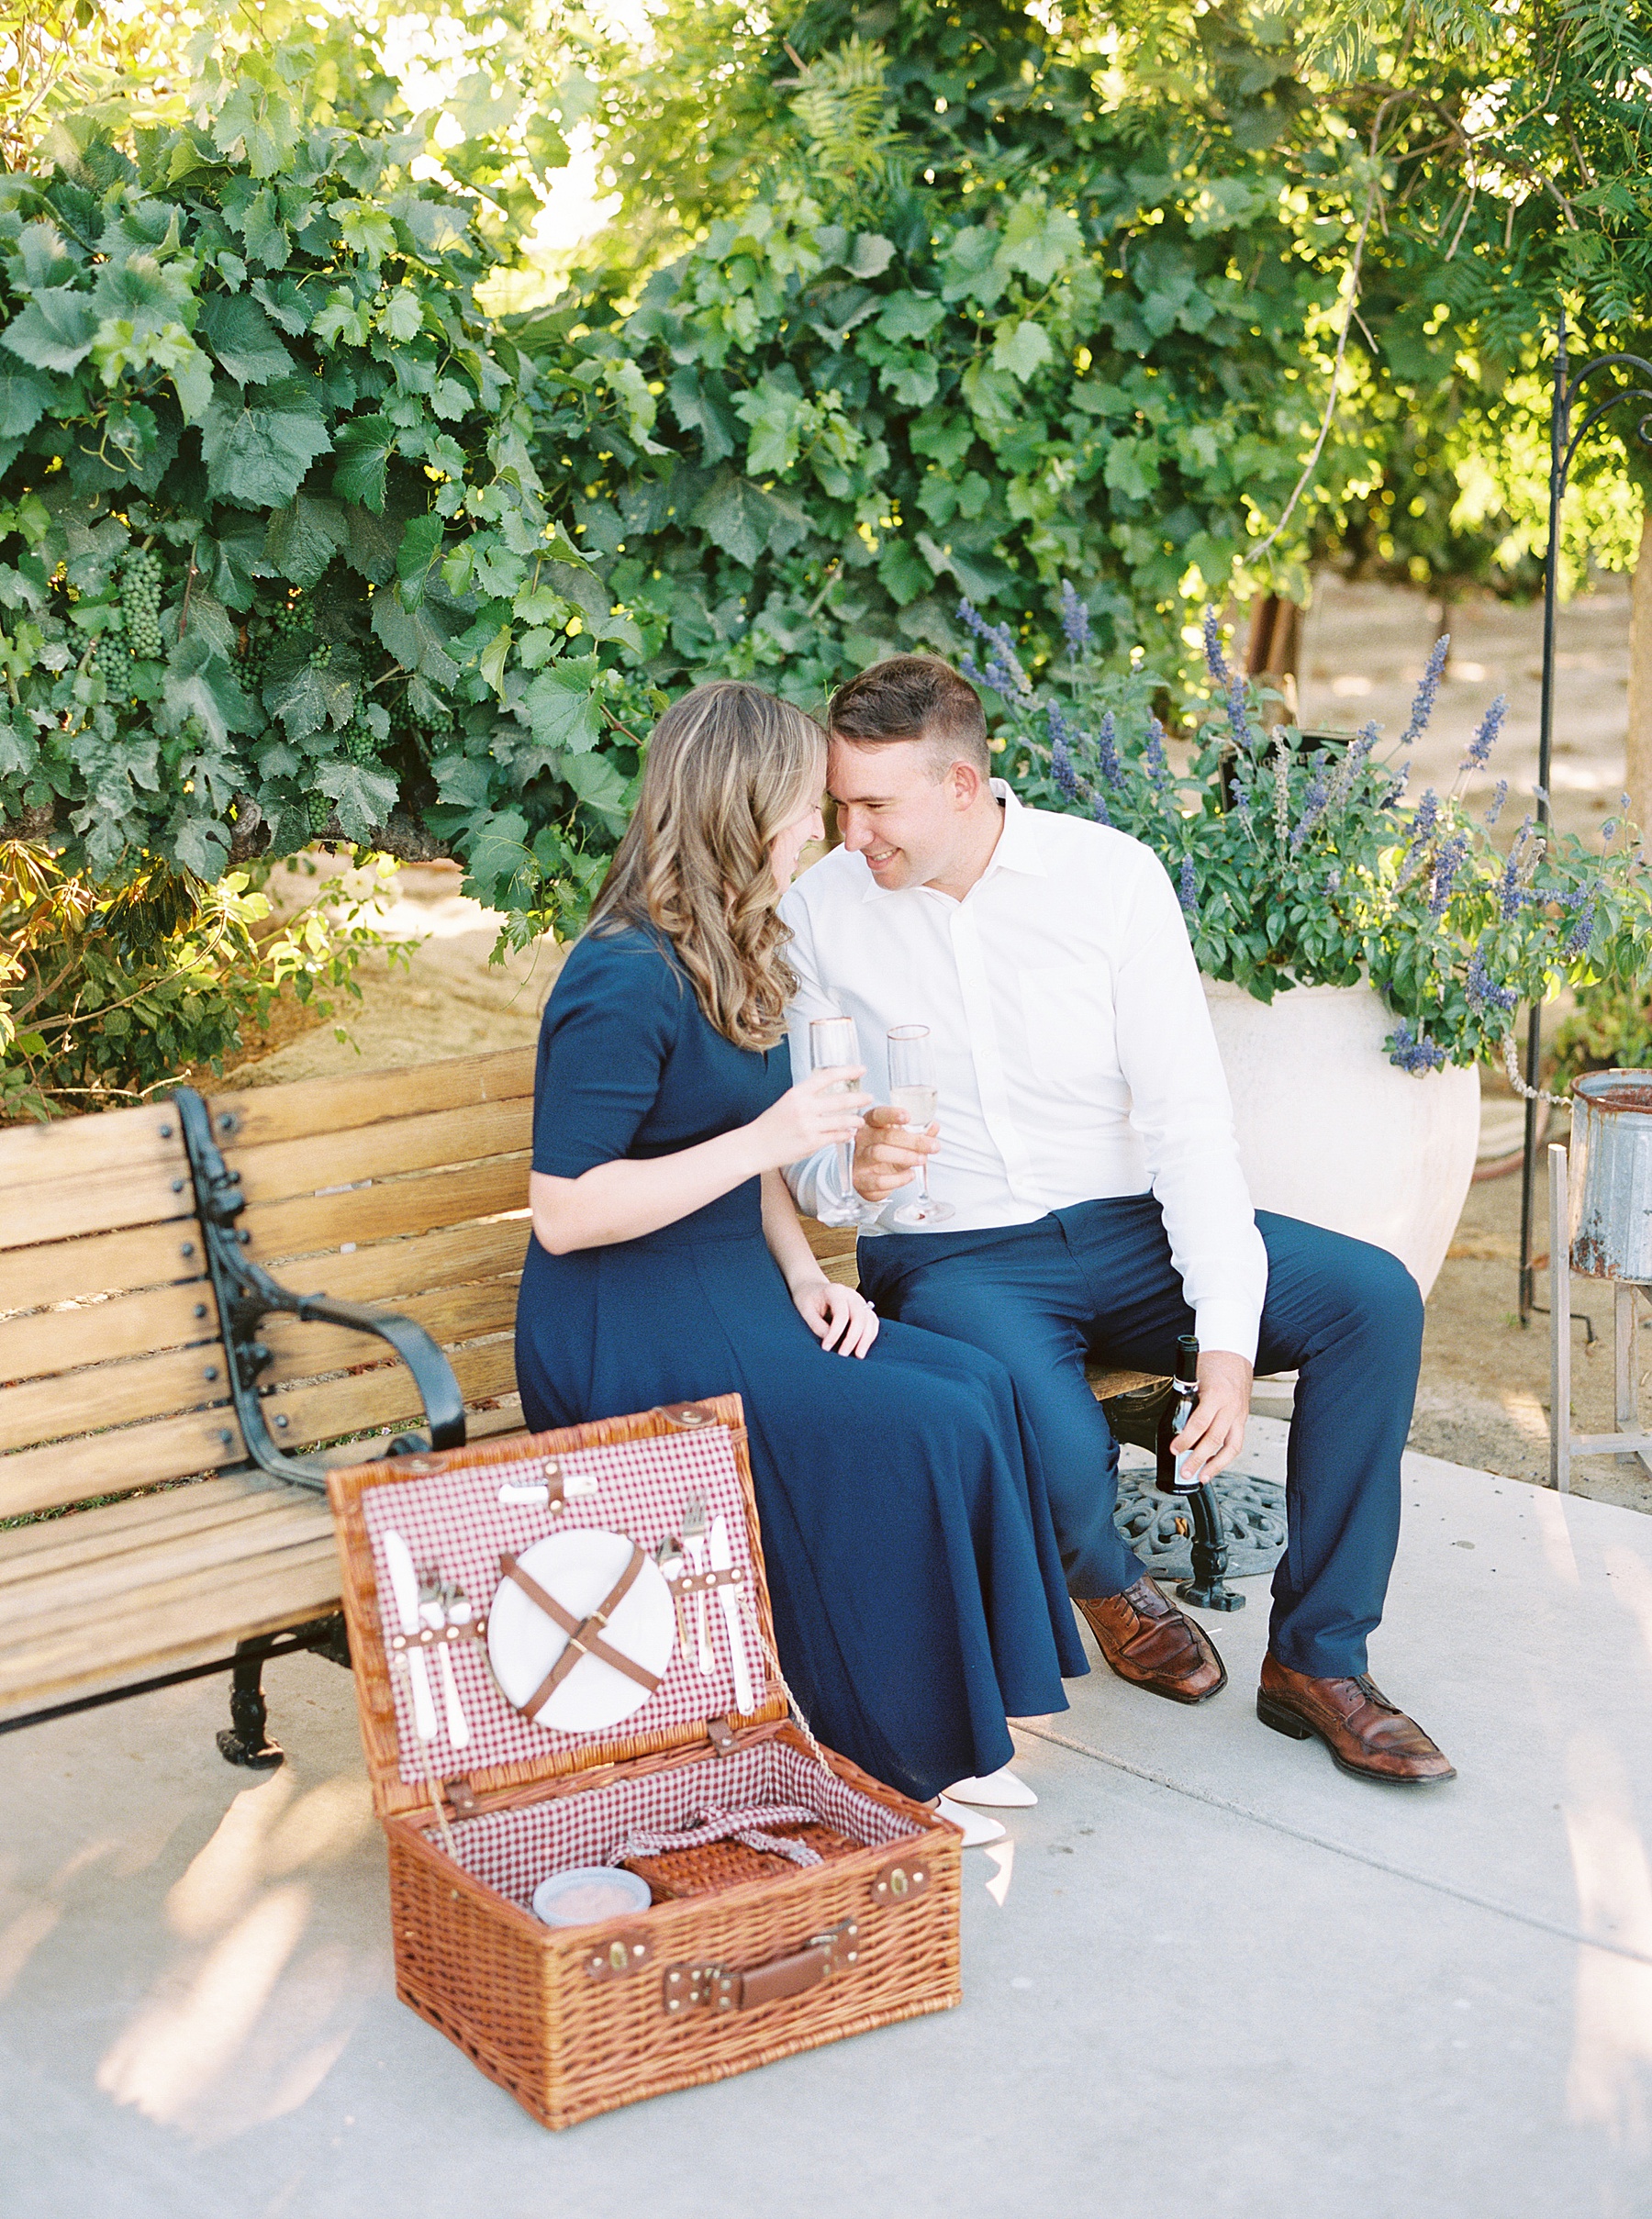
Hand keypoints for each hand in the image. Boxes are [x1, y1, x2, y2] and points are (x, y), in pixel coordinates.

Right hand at [749, 1065, 873, 1172]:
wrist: (755, 1146)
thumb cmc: (771, 1124)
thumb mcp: (787, 1102)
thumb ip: (808, 1097)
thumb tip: (830, 1094)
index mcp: (797, 1093)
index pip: (827, 1076)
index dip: (847, 1071)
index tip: (862, 1069)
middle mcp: (804, 1108)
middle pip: (841, 1100)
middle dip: (859, 1098)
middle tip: (869, 1097)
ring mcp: (809, 1126)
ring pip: (842, 1121)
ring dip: (855, 1120)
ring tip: (860, 1121)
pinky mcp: (812, 1143)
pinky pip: (836, 1137)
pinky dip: (845, 1135)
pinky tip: (848, 1134)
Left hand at [792, 1278, 879, 1357]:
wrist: (812, 1288)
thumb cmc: (807, 1298)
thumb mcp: (805, 1311)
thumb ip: (817, 1325)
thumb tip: (830, 1341)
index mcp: (835, 1291)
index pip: (841, 1314)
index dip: (835, 1333)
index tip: (826, 1347)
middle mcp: (851, 1294)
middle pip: (859, 1317)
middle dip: (853, 1338)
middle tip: (843, 1354)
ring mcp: (860, 1300)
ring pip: (870, 1320)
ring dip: (866, 1339)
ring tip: (859, 1355)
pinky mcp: (863, 1308)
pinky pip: (872, 1322)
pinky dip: (870, 1335)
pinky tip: (863, 1347)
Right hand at [852, 1101, 939, 1203]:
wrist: (866, 1178)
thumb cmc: (884, 1153)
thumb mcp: (900, 1140)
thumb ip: (916, 1133)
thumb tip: (934, 1126)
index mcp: (871, 1125)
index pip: (878, 1115)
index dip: (892, 1114)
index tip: (908, 1116)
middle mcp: (862, 1140)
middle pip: (886, 1136)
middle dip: (913, 1141)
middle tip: (933, 1146)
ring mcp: (860, 1160)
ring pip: (879, 1154)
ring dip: (905, 1156)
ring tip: (922, 1159)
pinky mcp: (861, 1180)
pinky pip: (879, 1179)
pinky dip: (898, 1179)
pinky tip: (910, 1175)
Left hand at [1170, 1350, 1251, 1484]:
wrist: (1234, 1356)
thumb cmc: (1211, 1364)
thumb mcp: (1193, 1375)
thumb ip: (1184, 1397)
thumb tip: (1169, 1419)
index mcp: (1216, 1394)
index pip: (1200, 1422)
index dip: (1186, 1439)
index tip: (1174, 1450)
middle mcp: (1230, 1407)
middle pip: (1215, 1439)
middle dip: (1198, 1459)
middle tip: (1185, 1472)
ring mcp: (1239, 1415)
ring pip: (1231, 1447)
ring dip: (1216, 1465)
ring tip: (1201, 1477)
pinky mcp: (1242, 1420)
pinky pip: (1236, 1443)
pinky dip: (1224, 1457)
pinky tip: (1212, 1466)